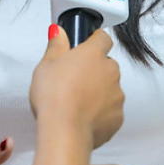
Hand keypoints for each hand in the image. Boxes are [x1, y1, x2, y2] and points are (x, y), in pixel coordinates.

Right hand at [29, 27, 123, 149]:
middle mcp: (110, 71)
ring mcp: (117, 95)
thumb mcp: (45, 66)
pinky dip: (101, 113)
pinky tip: (83, 117)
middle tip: (74, 80)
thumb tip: (59, 32)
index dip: (94, 41)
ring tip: (77, 102)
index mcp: (93, 54)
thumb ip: (56, 46)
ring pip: (110, 88)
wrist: (65, 133)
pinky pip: (111, 110)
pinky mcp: (118, 117)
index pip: (103, 38)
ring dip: (98, 92)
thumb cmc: (54, 97)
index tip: (84, 47)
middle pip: (106, 65)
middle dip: (94, 70)